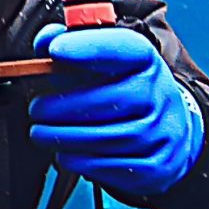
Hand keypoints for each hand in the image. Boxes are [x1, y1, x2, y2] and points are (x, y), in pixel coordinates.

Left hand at [27, 23, 202, 199]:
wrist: (170, 129)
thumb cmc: (127, 90)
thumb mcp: (107, 60)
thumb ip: (73, 44)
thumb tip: (45, 41)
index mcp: (145, 61)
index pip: (122, 48)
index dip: (87, 47)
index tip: (54, 50)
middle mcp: (159, 95)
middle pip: (109, 100)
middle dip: (63, 106)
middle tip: (38, 109)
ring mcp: (161, 133)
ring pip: (107, 139)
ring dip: (64, 137)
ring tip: (42, 133)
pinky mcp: (155, 166)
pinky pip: (112, 167)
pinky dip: (80, 162)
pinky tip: (65, 154)